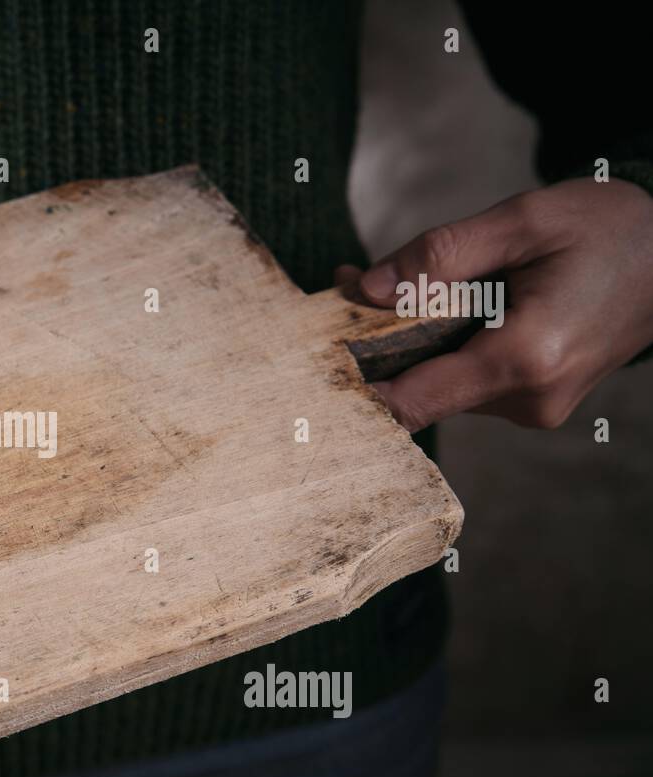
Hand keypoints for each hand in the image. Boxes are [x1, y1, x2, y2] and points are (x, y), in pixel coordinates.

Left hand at [336, 177, 652, 431]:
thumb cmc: (610, 229)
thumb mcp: (522, 221)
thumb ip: (439, 256)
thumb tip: (365, 291)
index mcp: (525, 357)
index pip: (411, 400)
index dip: (356, 385)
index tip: (314, 359)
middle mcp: (528, 399)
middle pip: (419, 389)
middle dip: (379, 342)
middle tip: (349, 283)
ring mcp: (533, 408)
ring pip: (442, 384)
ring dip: (414, 340)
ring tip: (401, 283)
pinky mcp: (535, 403)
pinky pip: (469, 381)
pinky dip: (448, 347)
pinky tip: (449, 305)